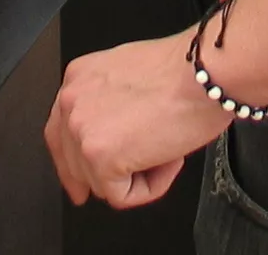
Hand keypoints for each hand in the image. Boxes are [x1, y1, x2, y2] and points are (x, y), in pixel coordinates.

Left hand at [46, 34, 230, 207]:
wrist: (205, 73)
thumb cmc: (185, 71)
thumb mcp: (130, 75)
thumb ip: (109, 103)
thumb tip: (113, 134)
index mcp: (78, 78)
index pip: (61, 133)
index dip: (76, 164)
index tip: (81, 187)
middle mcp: (72, 101)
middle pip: (77, 164)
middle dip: (112, 172)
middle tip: (151, 157)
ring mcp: (82, 130)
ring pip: (101, 183)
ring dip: (138, 173)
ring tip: (166, 145)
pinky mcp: (101, 157)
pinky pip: (122, 197)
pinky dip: (151, 187)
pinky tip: (168, 157)